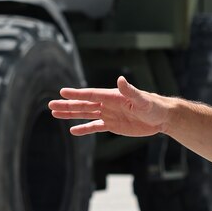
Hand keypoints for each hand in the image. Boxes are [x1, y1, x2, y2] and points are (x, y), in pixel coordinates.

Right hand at [48, 76, 170, 137]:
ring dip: (71, 114)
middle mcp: (107, 104)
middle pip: (83, 104)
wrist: (161, 117)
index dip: (76, 94)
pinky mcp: (112, 125)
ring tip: (55, 113)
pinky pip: (94, 127)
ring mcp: (108, 114)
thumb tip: (120, 80)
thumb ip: (130, 90)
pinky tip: (73, 130)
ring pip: (85, 114)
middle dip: (67, 105)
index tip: (62, 92)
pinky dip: (84, 129)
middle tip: (50, 104)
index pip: (90, 94)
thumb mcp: (142, 99)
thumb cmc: (153, 106)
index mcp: (112, 96)